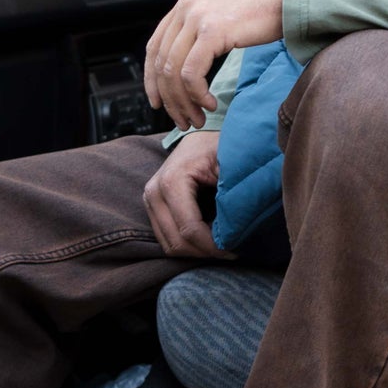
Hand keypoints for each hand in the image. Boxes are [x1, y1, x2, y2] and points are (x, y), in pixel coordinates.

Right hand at [142, 132, 231, 259]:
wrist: (201, 134)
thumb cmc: (217, 145)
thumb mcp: (228, 164)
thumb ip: (231, 195)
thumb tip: (237, 229)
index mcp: (172, 181)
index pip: (190, 229)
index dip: (213, 245)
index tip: (235, 250)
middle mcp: (154, 192)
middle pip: (177, 242)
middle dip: (205, 252)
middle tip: (231, 251)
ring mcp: (150, 200)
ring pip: (170, 245)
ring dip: (196, 251)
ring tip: (221, 245)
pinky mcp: (152, 207)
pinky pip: (167, 238)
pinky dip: (188, 245)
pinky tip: (208, 238)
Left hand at [144, 0, 285, 128]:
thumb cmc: (267, 5)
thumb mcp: (225, 12)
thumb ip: (204, 28)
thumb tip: (195, 59)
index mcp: (186, 3)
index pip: (155, 47)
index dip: (151, 80)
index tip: (159, 103)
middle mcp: (186, 7)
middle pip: (161, 63)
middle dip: (170, 99)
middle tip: (183, 120)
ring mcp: (197, 18)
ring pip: (174, 72)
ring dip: (184, 102)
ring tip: (198, 119)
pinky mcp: (212, 31)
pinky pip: (192, 73)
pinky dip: (198, 94)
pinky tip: (211, 103)